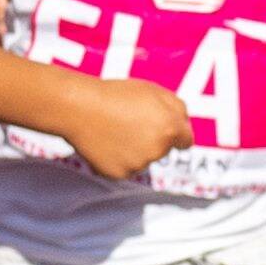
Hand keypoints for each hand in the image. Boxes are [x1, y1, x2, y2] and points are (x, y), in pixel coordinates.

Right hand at [60, 77, 196, 181]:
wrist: (79, 108)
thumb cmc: (114, 94)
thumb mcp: (152, 90)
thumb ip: (176, 108)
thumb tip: (184, 124)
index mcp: (171, 128)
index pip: (185, 141)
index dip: (175, 134)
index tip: (164, 131)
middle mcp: (159, 149)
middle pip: (162, 150)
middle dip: (151, 139)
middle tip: (129, 123)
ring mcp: (139, 164)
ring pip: (142, 160)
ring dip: (134, 150)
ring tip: (113, 131)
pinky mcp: (120, 174)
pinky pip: (124, 168)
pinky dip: (116, 159)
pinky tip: (105, 143)